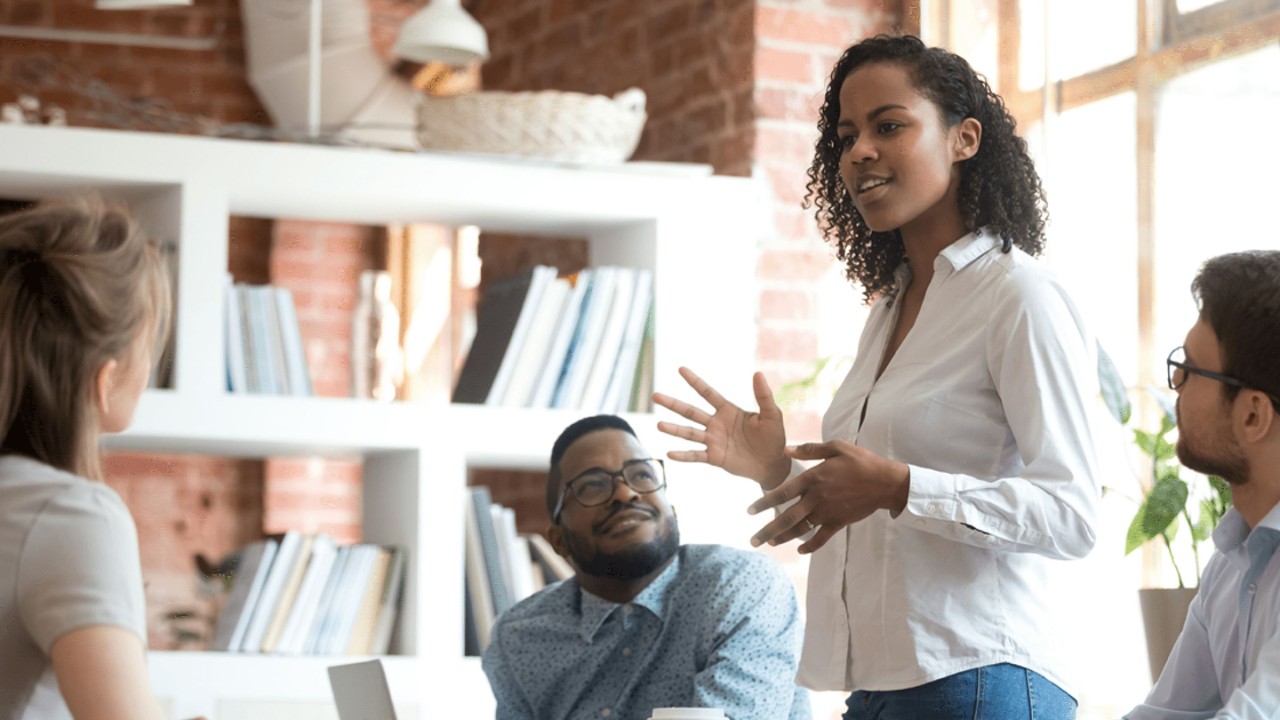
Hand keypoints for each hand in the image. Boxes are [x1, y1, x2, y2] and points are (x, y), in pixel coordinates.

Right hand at [653, 367, 790, 489]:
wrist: (773, 464)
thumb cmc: (774, 437)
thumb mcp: (771, 415)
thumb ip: (763, 396)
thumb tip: (758, 374)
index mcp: (728, 410)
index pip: (708, 393)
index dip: (695, 381)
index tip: (681, 369)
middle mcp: (716, 424)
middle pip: (691, 412)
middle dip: (673, 404)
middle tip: (655, 395)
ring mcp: (713, 441)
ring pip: (689, 433)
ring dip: (674, 429)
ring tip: (659, 425)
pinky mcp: (714, 457)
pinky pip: (696, 456)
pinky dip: (683, 456)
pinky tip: (670, 454)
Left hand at [746, 440, 909, 552]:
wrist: (885, 482)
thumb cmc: (861, 461)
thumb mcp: (836, 447)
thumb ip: (810, 449)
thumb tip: (786, 449)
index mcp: (813, 478)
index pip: (782, 493)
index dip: (764, 503)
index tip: (749, 511)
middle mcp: (816, 498)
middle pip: (786, 517)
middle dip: (767, 531)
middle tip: (752, 541)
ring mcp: (827, 512)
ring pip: (800, 529)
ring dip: (783, 538)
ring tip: (770, 543)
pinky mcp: (839, 522)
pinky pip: (821, 538)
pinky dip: (810, 546)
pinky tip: (800, 550)